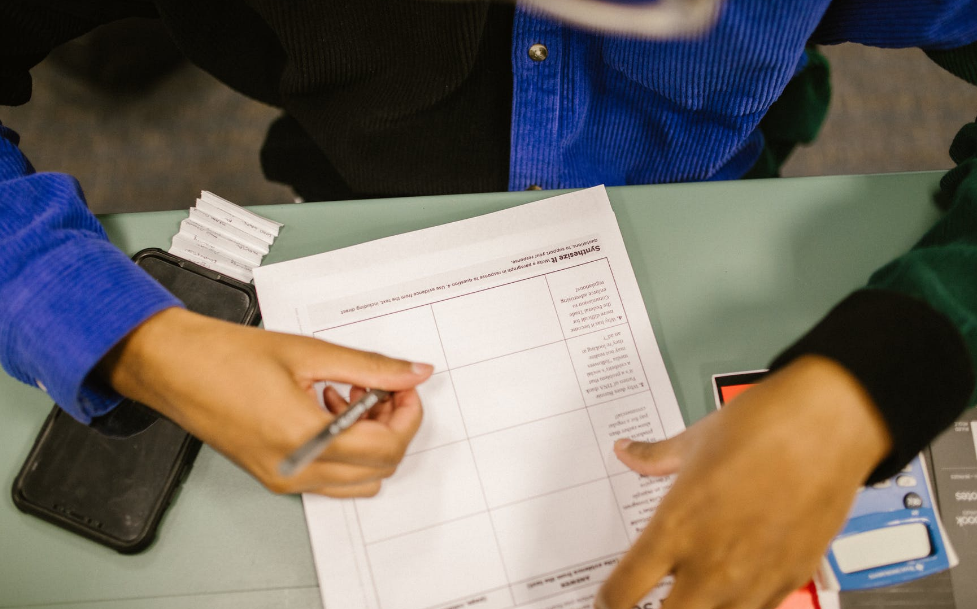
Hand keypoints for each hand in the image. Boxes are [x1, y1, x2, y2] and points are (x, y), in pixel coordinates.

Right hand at [97, 307, 432, 496]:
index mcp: (306, 437)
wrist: (175, 367)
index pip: (387, 446)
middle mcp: (296, 469)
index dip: (407, 414)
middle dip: (393, 425)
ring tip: (352, 397)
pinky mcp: (275, 477)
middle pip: (380, 467)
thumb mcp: (310, 353)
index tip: (405, 387)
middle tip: (384, 388)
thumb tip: (412, 373)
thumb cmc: (226, 357)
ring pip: (359, 480)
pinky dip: (345, 450)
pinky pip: (331, 478)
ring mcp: (285, 479)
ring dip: (370, 441)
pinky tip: (328, 408)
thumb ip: (370, 367)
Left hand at [596, 355, 892, 608]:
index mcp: (675, 528)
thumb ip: (654, 457)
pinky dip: (739, 606)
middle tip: (649, 601)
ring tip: (694, 594)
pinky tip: (734, 590)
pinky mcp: (791, 580)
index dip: (608, 603)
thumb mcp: (694, 440)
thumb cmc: (762, 426)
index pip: (623, 591)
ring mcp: (754, 579)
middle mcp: (711, 563)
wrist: (828, 423)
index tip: (608, 601)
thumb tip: (627, 451)